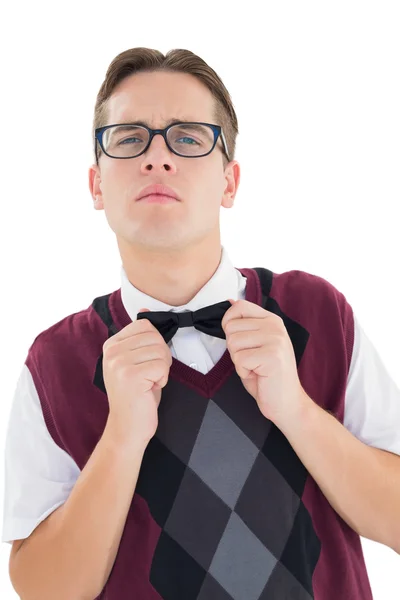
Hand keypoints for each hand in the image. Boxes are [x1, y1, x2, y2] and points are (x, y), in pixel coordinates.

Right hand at [102, 308, 172, 443]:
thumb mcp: (136, 361)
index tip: (147, 361)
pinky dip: (162, 379)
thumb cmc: (137, 395)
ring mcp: (119, 363)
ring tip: (149, 382)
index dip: (155, 343)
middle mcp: (112, 352)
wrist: (128, 427)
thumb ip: (139, 337)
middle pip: (155, 336)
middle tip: (151, 375)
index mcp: (111, 345)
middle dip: (161, 356)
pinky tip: (149, 389)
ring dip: (162, 369)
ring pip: (160, 350)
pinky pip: (161, 366)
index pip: (146, 325)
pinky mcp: (130, 376)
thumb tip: (144, 310)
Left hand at [221, 299, 309, 427]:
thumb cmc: (267, 376)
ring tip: (256, 367)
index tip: (238, 339)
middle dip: (234, 348)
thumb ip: (244, 324)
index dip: (228, 322)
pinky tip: (258, 374)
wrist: (287, 402)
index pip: (239, 306)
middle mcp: (275, 326)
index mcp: (271, 320)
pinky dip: (243, 371)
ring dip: (239, 361)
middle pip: (231, 327)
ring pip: (233, 343)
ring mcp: (275, 340)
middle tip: (252, 359)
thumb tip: (230, 302)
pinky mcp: (272, 356)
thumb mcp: (254, 344)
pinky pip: (239, 359)